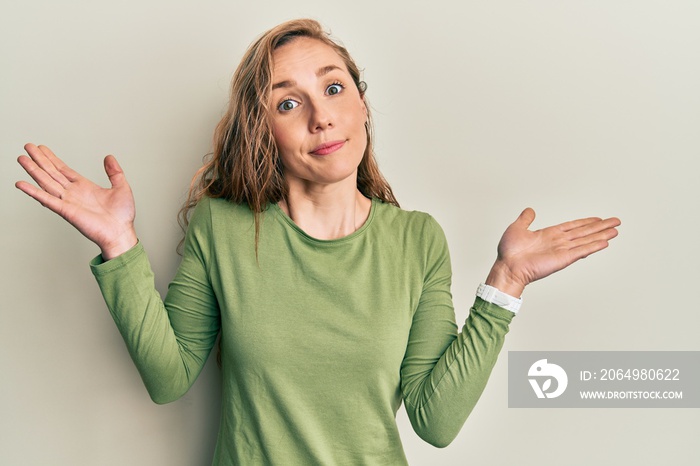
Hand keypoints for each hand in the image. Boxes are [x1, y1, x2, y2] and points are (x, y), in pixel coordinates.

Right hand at [16, 143, 137, 259]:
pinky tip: (21, 184)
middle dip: (39, 160)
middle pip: (52, 173)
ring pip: (46, 182)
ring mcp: (68, 201)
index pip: (63, 169)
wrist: (121, 233)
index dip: (52, 159)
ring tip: (21, 158)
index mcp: (84, 187)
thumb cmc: (122, 216)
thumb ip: (115, 171)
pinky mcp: (65, 211)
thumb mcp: (121, 187)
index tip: (41, 148)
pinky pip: (47, 199)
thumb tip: (109, 157)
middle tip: (27, 146)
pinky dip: (33, 192)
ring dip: (33, 170)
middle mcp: (73, 193)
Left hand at [485, 208, 620, 296]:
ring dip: (601, 235)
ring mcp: (562, 250)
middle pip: (584, 232)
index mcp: (549, 235)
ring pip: (586, 240)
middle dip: (600, 227)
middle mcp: (558, 242)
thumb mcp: (517, 228)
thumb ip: (525, 219)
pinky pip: (581, 250)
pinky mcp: (563, 259)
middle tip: (615, 222)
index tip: (598, 219)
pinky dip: (593, 246)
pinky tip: (604, 242)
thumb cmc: (509, 252)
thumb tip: (530, 210)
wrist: (508, 266)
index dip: (585, 222)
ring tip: (615, 230)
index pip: (572, 226)